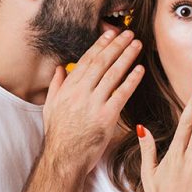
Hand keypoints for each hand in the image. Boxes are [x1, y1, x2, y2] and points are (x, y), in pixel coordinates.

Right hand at [42, 29, 144, 172]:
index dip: (100, 45)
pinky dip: (131, 80)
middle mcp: (81, 92)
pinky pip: (121, 94)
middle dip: (116, 45)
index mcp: (68, 87)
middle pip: (102, 63)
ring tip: (137, 45)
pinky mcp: (106, 116)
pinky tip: (140, 69)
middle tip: (129, 33)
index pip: (87, 61)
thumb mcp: (51, 107)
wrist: (63, 158)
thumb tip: (60, 68)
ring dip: (126, 57)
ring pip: (113, 74)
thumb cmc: (58, 135)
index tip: (111, 34)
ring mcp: (93, 103)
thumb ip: (56, 85)